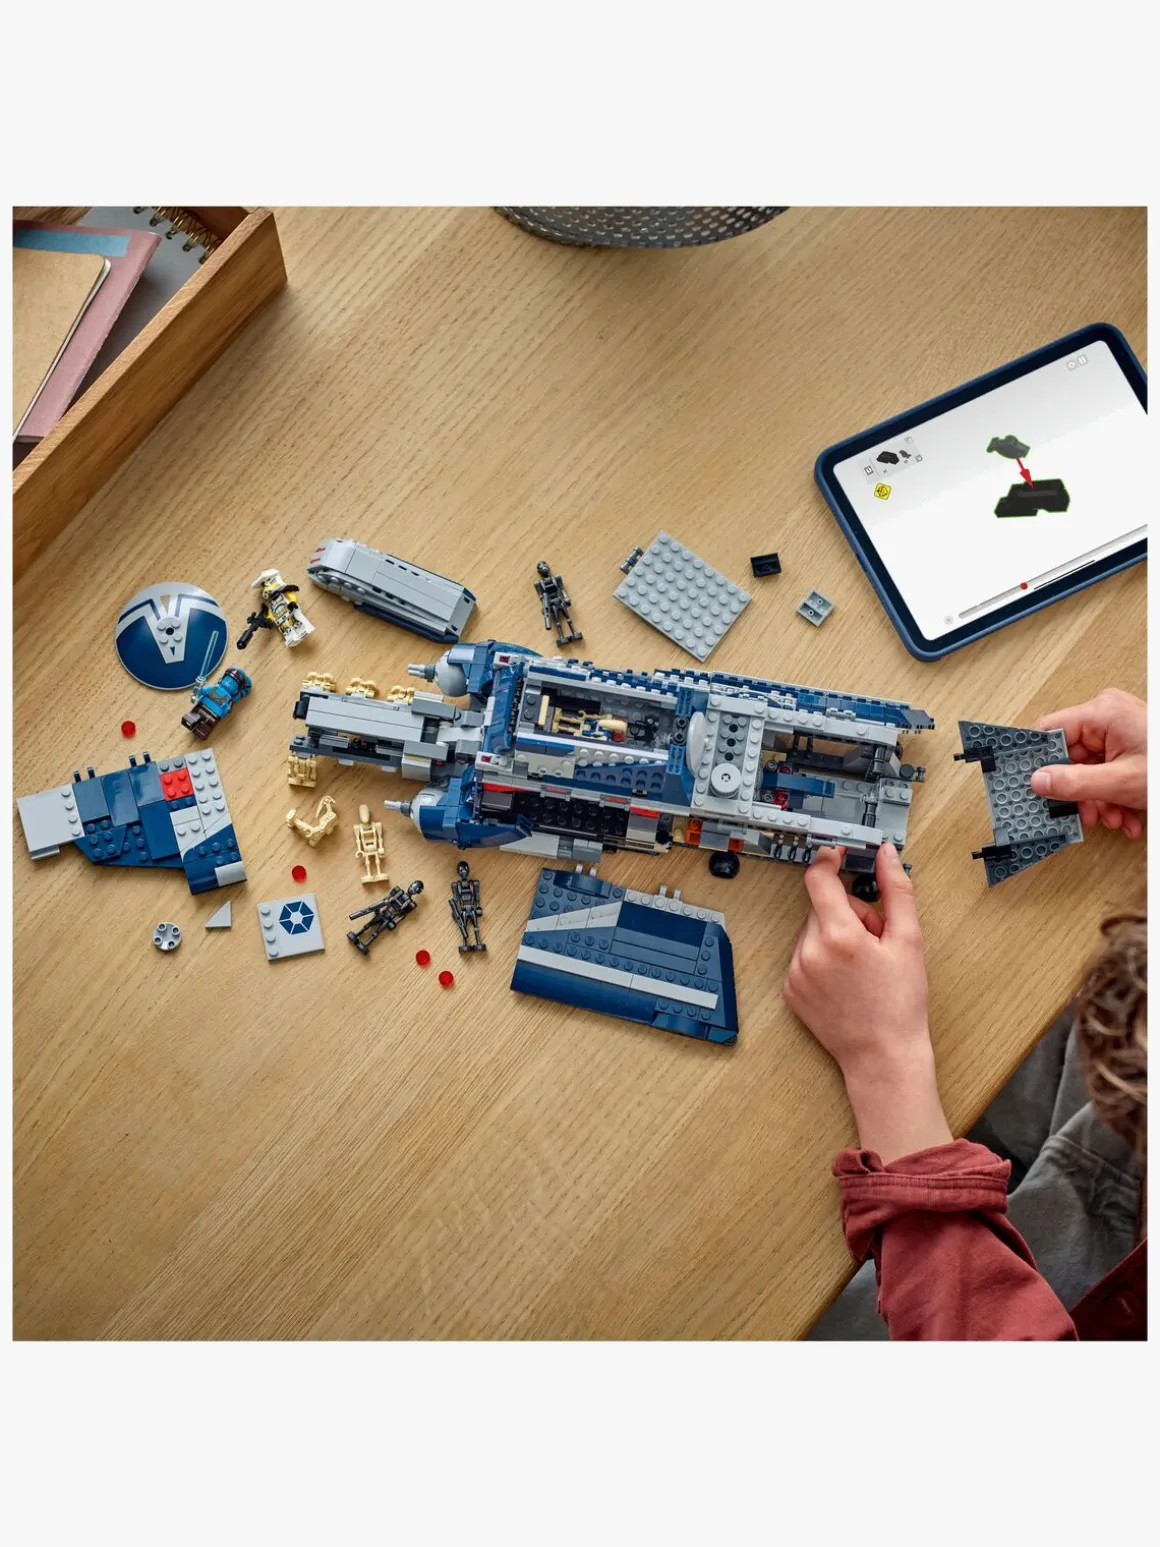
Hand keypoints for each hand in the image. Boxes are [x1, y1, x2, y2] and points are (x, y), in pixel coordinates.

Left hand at [782, 844, 950, 1162]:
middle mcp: (809, 951)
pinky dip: (823, 958)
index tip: (836, 855)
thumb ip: (896, 890)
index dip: (828, 860)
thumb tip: (885, 855)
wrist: (883, 1056)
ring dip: (834, 936)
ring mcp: (796, 972)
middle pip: (822, 907)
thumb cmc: (900, 1003)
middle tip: (875, 940)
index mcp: (838, 935)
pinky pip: (805, 956)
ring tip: (861, 967)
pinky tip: (845, 981)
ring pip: (813, 932)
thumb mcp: (909, 941)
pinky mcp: (790, 990)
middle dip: (847, 913)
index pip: (818, 878)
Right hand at [1029, 688, 1145, 838]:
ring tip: (1113, 818)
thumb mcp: (1120, 782)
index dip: (1038, 761)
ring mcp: (1120, 732)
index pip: (1049, 731)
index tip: (1030, 784)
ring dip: (1098, 800)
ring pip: (1089, 770)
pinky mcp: (1130, 747)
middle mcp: (1108, 717)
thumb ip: (1074, 783)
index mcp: (1102, 712)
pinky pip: (1107, 772)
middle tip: (1081, 813)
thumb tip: (1038, 781)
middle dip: (1079, 792)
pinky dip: (1113, 797)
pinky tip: (1126, 815)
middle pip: (1070, 757)